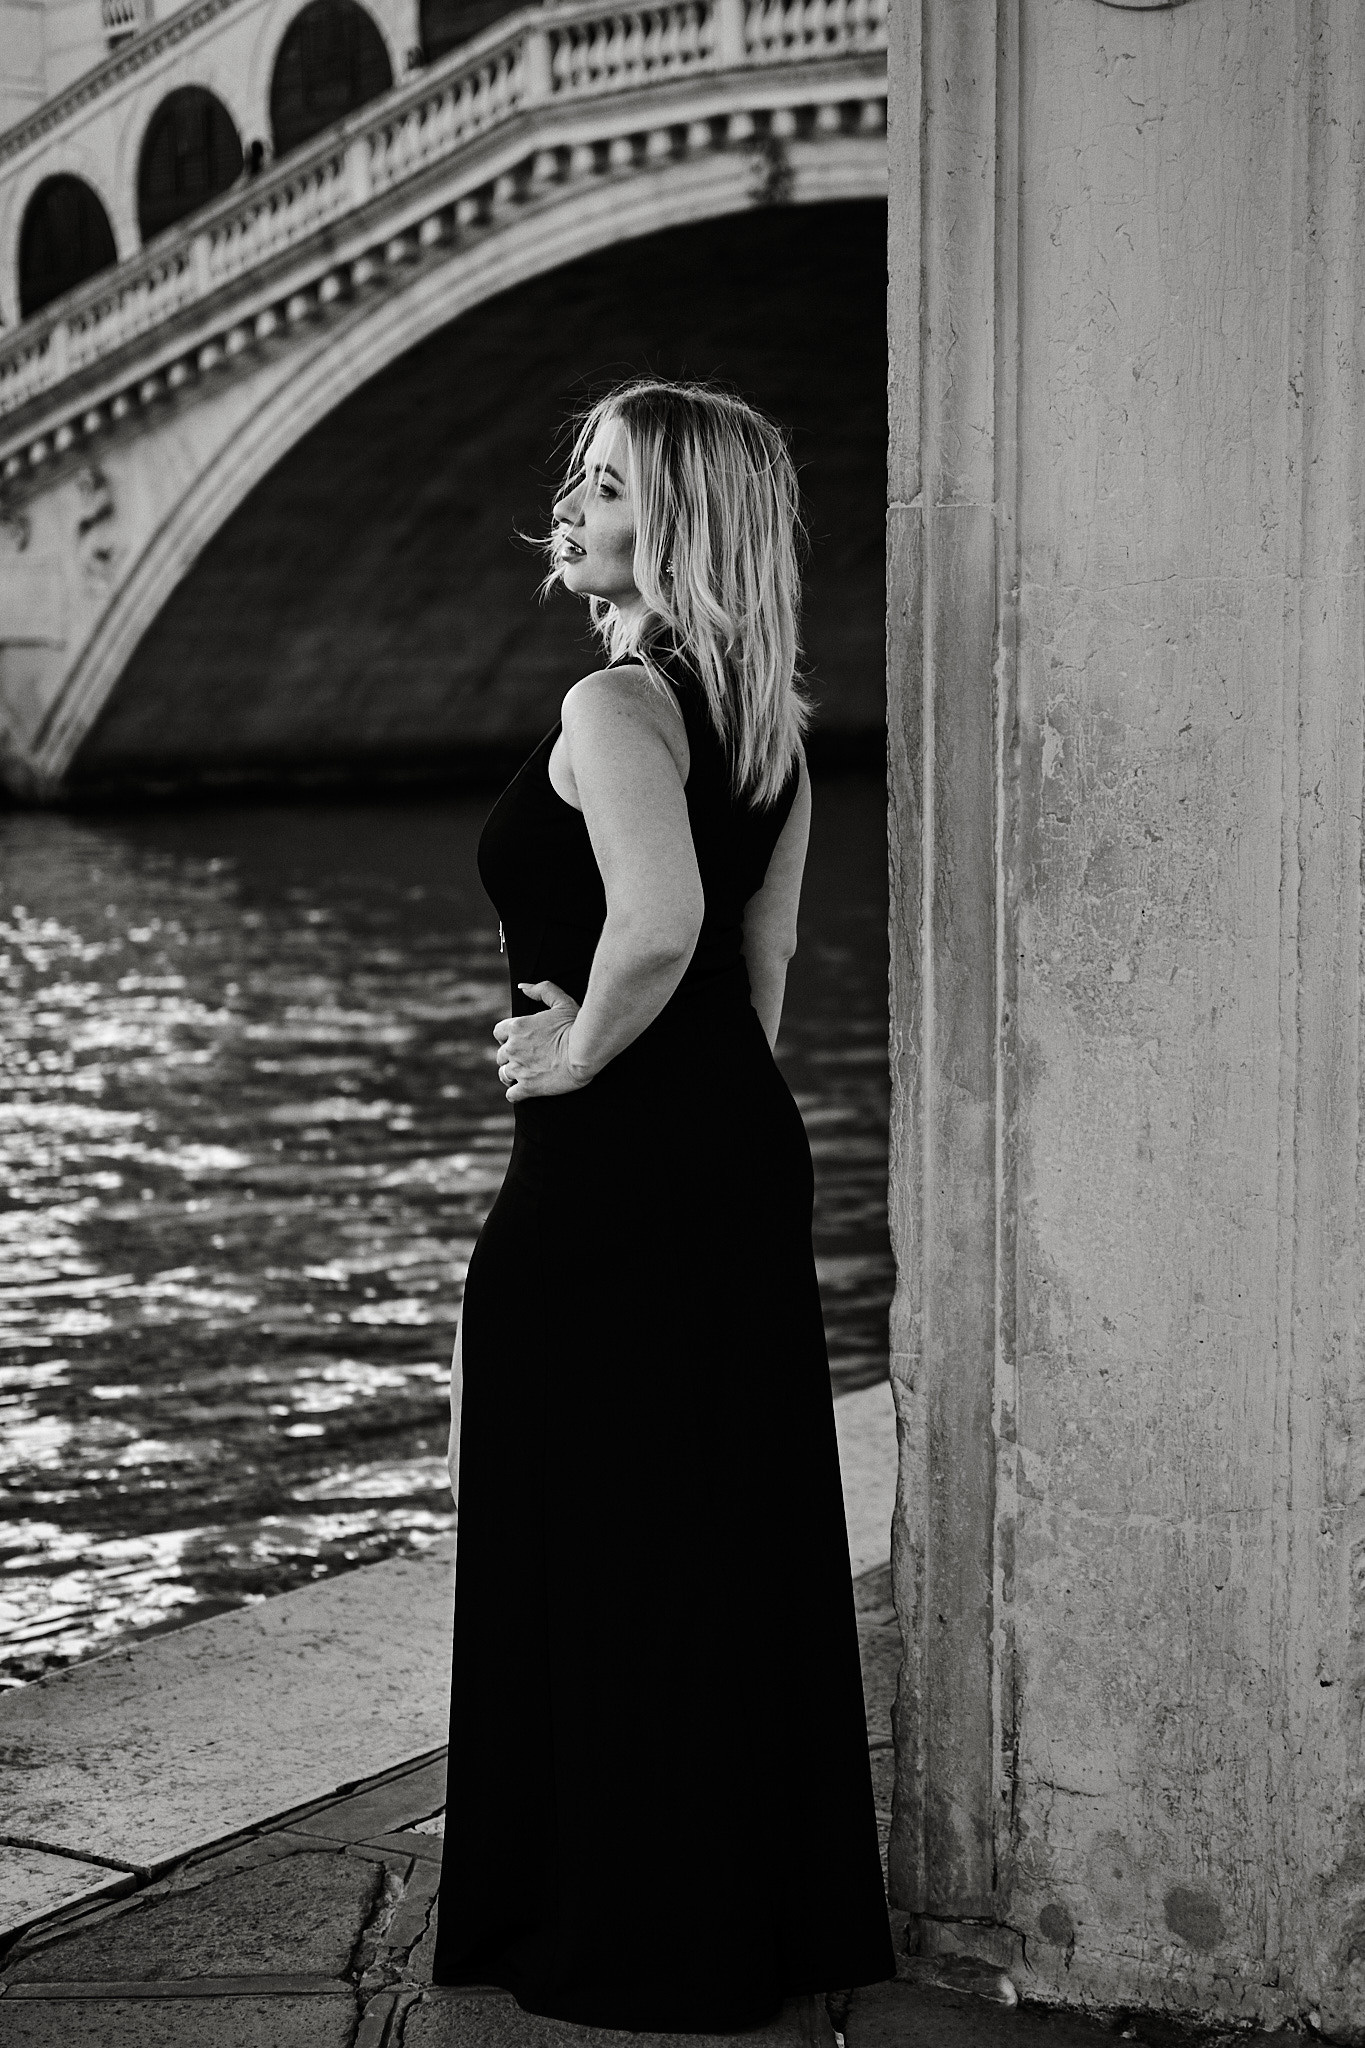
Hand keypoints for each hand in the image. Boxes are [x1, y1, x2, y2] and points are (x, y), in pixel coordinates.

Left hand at [493, 980, 590, 1099]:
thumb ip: (541, 990)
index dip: (507, 1037)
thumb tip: (523, 987)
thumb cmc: (575, 1025)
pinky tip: (524, 1092)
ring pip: (503, 1075)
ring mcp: (519, 1069)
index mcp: (517, 1027)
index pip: (498, 1033)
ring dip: (511, 1075)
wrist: (584, 1051)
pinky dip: (516, 1093)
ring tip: (522, 1076)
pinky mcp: (528, 1087)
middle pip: (500, 1055)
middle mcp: (513, 1048)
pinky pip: (512, 1094)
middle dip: (510, 1057)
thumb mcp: (561, 1001)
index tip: (518, 1041)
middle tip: (524, 1060)